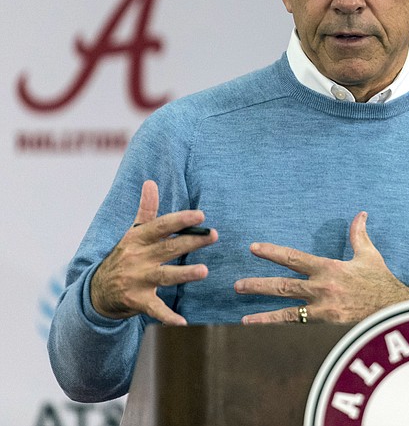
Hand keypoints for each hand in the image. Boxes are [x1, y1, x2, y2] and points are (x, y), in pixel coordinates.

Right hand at [90, 180, 217, 325]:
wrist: (98, 291)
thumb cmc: (124, 256)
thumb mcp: (133, 232)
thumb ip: (146, 209)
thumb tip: (151, 182)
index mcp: (138, 239)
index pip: (161, 226)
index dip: (181, 220)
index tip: (201, 215)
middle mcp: (138, 258)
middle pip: (169, 248)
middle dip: (192, 242)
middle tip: (214, 236)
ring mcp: (138, 280)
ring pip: (165, 276)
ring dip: (184, 274)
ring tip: (204, 271)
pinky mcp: (138, 301)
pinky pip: (156, 310)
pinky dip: (168, 317)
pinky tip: (182, 322)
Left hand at [234, 211, 408, 323]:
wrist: (394, 310)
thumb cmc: (381, 282)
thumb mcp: (369, 255)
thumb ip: (358, 235)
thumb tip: (360, 214)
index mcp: (328, 268)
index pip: (293, 258)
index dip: (272, 252)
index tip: (253, 248)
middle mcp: (322, 289)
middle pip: (282, 286)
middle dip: (257, 285)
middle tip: (238, 285)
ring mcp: (323, 311)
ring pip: (286, 313)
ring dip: (263, 316)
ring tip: (244, 318)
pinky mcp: (327, 328)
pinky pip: (300, 330)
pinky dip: (282, 332)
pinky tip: (266, 337)